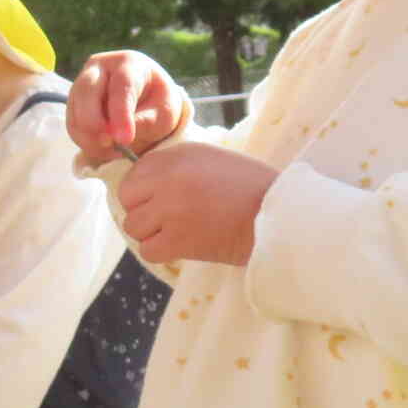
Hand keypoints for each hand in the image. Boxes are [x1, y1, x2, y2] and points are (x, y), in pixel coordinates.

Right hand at [66, 51, 189, 162]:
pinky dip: (85, 141)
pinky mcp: (73, 103)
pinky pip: (72, 125)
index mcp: (130, 63)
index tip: (125, 139)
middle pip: (86, 91)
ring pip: (75, 111)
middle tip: (109, 144)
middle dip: (94, 122)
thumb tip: (119, 137)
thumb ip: (146, 122)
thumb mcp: (164, 113)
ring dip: (90, 137)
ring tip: (114, 151)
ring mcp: (82, 83)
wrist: (145, 103)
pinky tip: (104, 148)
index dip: (121, 113)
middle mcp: (100, 67)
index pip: (121, 85)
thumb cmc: (158, 104)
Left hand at [119, 141, 278, 265]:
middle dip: (143, 210)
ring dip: (152, 233)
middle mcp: (169, 177)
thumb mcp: (213, 161)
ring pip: (134, 226)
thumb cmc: (252, 189)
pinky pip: (147, 250)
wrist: (280, 216)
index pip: (134, 173)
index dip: (143, 190)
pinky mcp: (177, 239)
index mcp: (179, 155)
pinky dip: (161, 252)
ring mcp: (170, 208)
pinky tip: (182, 246)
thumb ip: (179, 167)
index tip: (161, 199)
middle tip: (168, 219)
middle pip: (128, 199)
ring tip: (178, 232)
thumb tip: (145, 184)